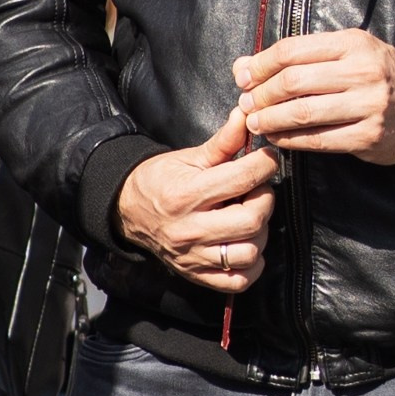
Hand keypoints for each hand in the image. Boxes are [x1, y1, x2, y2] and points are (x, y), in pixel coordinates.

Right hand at [115, 108, 278, 291]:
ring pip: (249, 253)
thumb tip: (247, 115)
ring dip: (260, 233)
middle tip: (257, 191)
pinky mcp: (196, 274)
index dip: (265, 165)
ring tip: (249, 218)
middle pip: (252, 220)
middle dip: (264, 201)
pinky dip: (251, 265)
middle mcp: (190, 229)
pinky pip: (238, 281)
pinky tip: (244, 244)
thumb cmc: (162, 179)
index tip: (266, 161)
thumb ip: (224, 141)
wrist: (128, 209)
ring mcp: (193, 256)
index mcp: (188, 194)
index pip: (243, 179)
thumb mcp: (190, 156)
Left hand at [232, 31, 394, 163]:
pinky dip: (290, 140)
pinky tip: (277, 138)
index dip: (260, 65)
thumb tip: (243, 65)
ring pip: (302, 113)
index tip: (243, 77)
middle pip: (293, 82)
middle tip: (245, 104)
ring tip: (255, 123)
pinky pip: (317, 140)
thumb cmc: (382, 75)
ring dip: (270, 120)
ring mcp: (367, 105)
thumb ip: (300, 56)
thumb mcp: (349, 52)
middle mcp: (361, 71)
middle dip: (261, 95)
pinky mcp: (367, 137)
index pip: (292, 51)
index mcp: (352, 44)